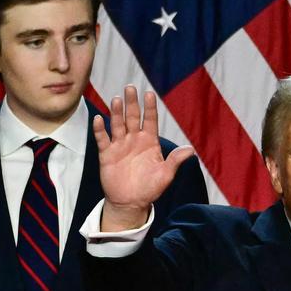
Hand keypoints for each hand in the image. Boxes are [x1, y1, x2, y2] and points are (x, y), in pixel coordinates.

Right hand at [93, 85, 194, 230]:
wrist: (131, 202)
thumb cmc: (150, 188)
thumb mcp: (166, 175)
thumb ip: (175, 161)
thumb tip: (191, 149)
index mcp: (149, 142)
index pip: (150, 121)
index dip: (149, 108)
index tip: (149, 94)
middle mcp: (134, 140)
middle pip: (132, 117)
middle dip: (131, 103)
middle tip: (130, 88)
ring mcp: (120, 145)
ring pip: (117, 124)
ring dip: (116, 112)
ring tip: (117, 99)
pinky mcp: (107, 154)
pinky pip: (102, 139)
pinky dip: (100, 129)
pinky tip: (100, 119)